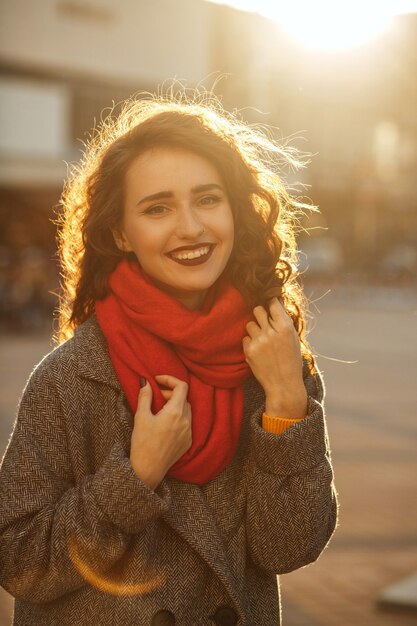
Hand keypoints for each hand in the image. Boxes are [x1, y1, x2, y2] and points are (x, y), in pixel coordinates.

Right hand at [129, 375, 191, 489]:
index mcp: (175, 412)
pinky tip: (165, 423)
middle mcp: (186, 421)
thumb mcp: (141, 417)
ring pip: (187, 410)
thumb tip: (146, 382)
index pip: (182, 386)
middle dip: (170, 392)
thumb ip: (145, 396)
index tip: (157, 380)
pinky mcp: (188, 442)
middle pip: (184, 397)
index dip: (170, 379)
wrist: (148, 470)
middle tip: (155, 396)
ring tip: (160, 409)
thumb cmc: (142, 443)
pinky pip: (187, 423)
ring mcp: (189, 432)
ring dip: (175, 404)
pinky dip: (178, 417)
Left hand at [242, 298, 306, 419]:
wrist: (283, 384)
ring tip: (263, 340)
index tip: (270, 305)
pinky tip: (259, 351)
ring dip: (255, 329)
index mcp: (285, 327)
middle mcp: (271, 332)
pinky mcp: (249, 350)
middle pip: (258, 310)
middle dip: (261, 314)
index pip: (273, 304)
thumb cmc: (291, 361)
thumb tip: (275, 303)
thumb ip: (284, 322)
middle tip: (264, 323)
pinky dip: (250, 342)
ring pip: (250, 324)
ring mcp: (259, 340)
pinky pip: (245, 337)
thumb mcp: (294, 339)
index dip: (271, 303)